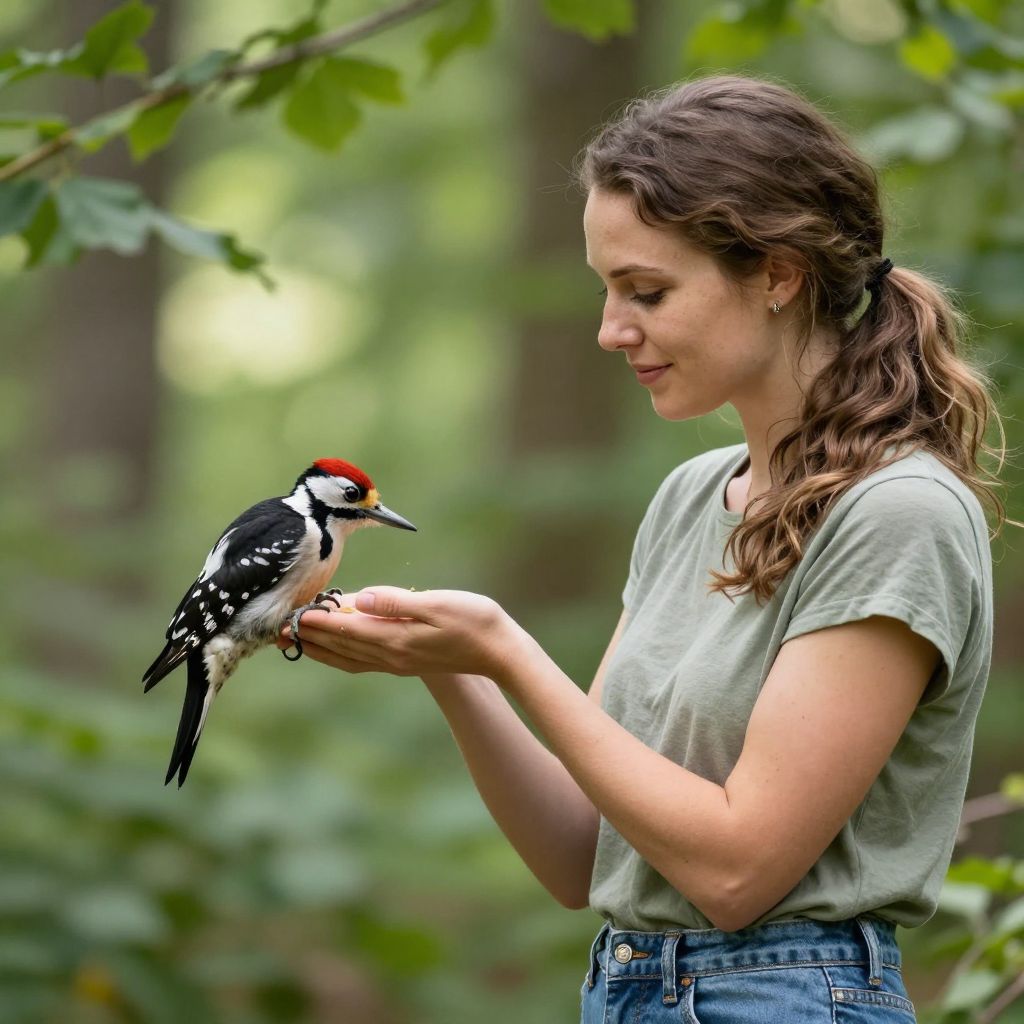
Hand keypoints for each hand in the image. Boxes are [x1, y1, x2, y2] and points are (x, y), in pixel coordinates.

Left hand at [276, 586, 526, 681]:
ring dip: (321, 648)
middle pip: (341, 645)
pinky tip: (337, 649)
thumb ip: (397, 601)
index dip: (318, 621)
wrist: (500, 651)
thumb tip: (361, 599)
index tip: (292, 614)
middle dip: (310, 636)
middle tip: (280, 628)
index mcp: (395, 638)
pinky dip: (342, 655)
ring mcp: (398, 661)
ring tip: (297, 640)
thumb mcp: (437, 604)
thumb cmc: (474, 621)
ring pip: (348, 656)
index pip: (347, 629)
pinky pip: (363, 661)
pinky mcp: (406, 660)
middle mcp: (391, 654)